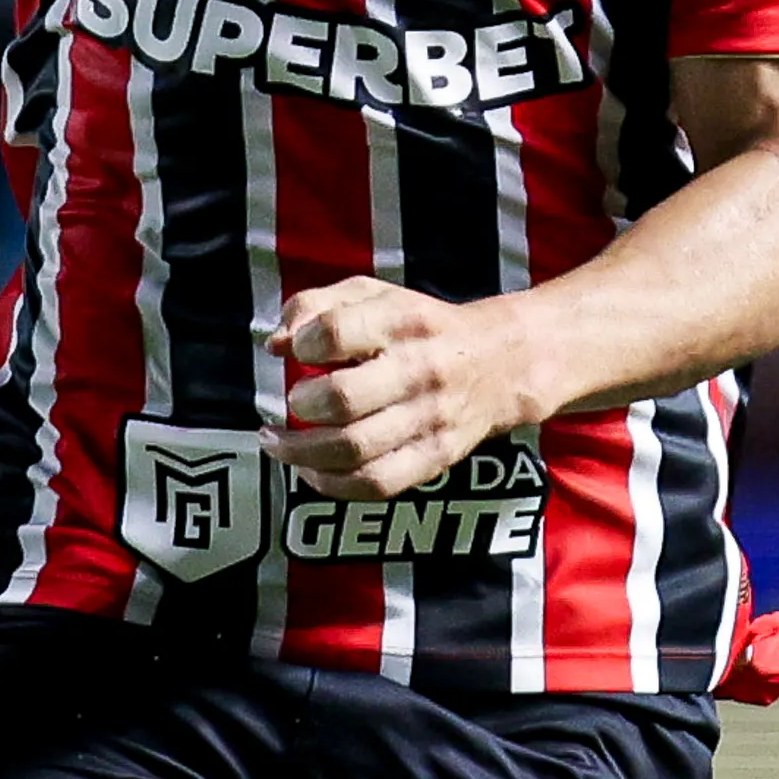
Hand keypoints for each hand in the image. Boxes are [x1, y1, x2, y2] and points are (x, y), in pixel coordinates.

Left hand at [268, 278, 537, 497]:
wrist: (502, 363)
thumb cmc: (421, 327)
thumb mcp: (373, 295)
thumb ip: (315, 306)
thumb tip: (276, 344)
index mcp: (403, 322)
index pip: (336, 332)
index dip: (303, 343)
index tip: (299, 349)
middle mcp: (419, 370)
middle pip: (343, 399)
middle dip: (302, 403)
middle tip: (295, 401)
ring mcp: (429, 419)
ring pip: (354, 450)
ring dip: (301, 451)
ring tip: (278, 442)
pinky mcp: (434, 457)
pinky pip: (375, 484)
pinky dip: (331, 483)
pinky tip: (308, 469)